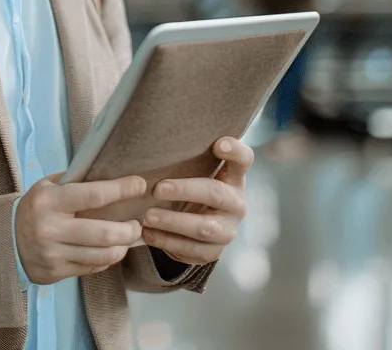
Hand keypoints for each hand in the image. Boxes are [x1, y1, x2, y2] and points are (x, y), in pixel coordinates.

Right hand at [15, 174, 145, 284]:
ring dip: (122, 247)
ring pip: (101, 255)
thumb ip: (75, 182)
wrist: (6, 240)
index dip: (121, 190)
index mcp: (49, 201)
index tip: (139, 185)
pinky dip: (106, 260)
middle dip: (128, 230)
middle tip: (137, 224)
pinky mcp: (56, 272)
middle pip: (103, 233)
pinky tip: (109, 251)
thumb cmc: (35, 208)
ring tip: (127, 239)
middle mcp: (50, 228)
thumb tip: (112, 176)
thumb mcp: (47, 187)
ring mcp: (53, 253)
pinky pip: (92, 268)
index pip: (93, 195)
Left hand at [140, 137, 252, 265]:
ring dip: (172, 222)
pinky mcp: (214, 252)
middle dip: (185, 190)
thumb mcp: (195, 173)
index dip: (235, 151)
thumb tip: (153, 140)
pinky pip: (191, 250)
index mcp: (234, 178)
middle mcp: (236, 203)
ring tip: (147, 217)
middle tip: (157, 189)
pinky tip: (148, 234)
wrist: (195, 228)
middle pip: (215, 193)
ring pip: (203, 227)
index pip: (244, 160)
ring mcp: (228, 230)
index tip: (218, 144)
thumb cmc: (192, 190)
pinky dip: (166, 242)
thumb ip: (190, 159)